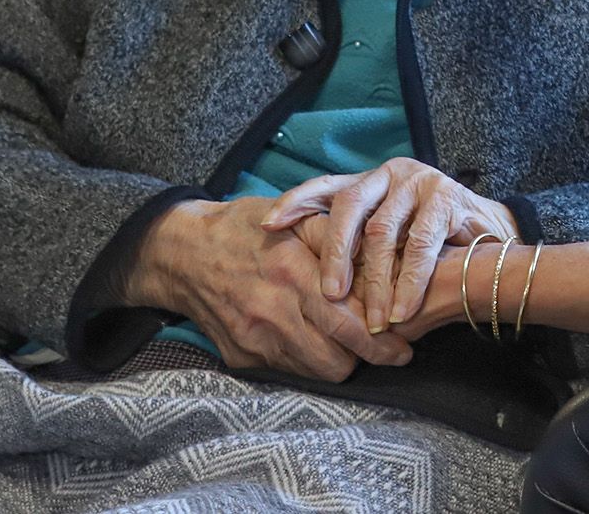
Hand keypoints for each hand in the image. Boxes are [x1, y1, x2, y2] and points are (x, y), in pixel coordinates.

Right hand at [124, 196, 411, 381]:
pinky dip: (309, 361)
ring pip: (316, 371)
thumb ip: (336, 236)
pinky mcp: (241, 357)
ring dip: (341, 361)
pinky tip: (318, 342)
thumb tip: (383, 252)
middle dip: (371, 359)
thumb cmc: (246, 228)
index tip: (405, 345)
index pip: (347, 320)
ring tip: (355, 345)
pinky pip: (289, 371)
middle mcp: (273, 311)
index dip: (381, 340)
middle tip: (394, 353)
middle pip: (336, 357)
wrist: (183, 254)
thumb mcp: (293, 217)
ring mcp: (255, 339)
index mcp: (291, 272)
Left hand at [262, 156, 518, 331]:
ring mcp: (420, 183)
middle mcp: (391, 175)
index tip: (267, 224)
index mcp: (370, 182)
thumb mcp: (388, 242)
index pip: (325, 186)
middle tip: (329, 294)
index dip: (295, 202)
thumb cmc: (431, 246)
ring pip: (383, 230)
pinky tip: (404, 310)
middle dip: (334, 253)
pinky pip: (421, 243)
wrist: (491, 241)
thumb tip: (305, 280)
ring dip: (376, 280)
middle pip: (348, 207)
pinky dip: (410, 281)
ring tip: (373, 318)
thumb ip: (357, 248)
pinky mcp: (447, 198)